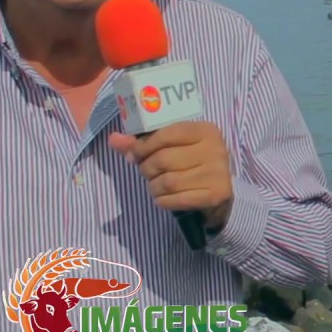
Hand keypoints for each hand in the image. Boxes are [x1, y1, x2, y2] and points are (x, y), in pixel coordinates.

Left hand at [108, 121, 233, 228]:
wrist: (218, 192)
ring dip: (154, 187)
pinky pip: (177, 199)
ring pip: (168, 182)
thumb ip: (142, 143)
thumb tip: (113, 139)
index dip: (143, 146)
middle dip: (147, 169)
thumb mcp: (171, 148)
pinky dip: (163, 201)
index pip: (166, 134)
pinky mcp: (217, 194)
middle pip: (164, 159)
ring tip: (156, 186)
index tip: (135, 155)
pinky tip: (164, 198)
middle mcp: (216, 149)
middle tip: (147, 173)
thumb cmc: (190, 164)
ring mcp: (218, 172)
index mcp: (205, 130)